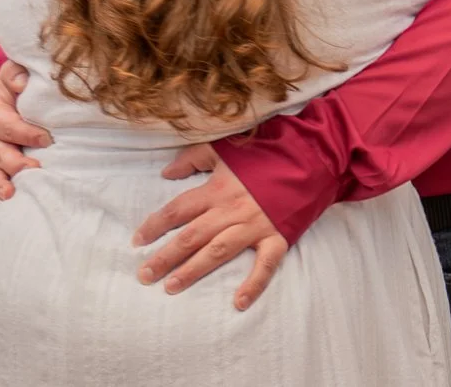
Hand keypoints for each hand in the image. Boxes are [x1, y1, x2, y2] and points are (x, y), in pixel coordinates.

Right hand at [0, 60, 47, 199]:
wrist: (18, 89)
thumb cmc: (22, 79)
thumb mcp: (18, 70)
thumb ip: (17, 73)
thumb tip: (22, 82)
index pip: (7, 125)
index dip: (25, 133)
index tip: (47, 138)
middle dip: (15, 163)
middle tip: (34, 170)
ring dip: (0, 183)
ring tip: (10, 194)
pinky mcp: (1, 162)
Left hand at [134, 144, 287, 310]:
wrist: (313, 156)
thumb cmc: (269, 151)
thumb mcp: (228, 147)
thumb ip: (194, 158)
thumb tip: (166, 173)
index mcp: (218, 188)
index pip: (177, 210)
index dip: (155, 225)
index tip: (137, 241)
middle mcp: (231, 210)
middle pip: (191, 236)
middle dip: (165, 257)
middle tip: (144, 275)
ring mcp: (255, 226)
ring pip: (217, 252)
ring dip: (193, 271)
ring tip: (171, 287)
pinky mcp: (278, 237)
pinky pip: (265, 265)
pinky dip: (253, 285)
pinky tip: (239, 303)